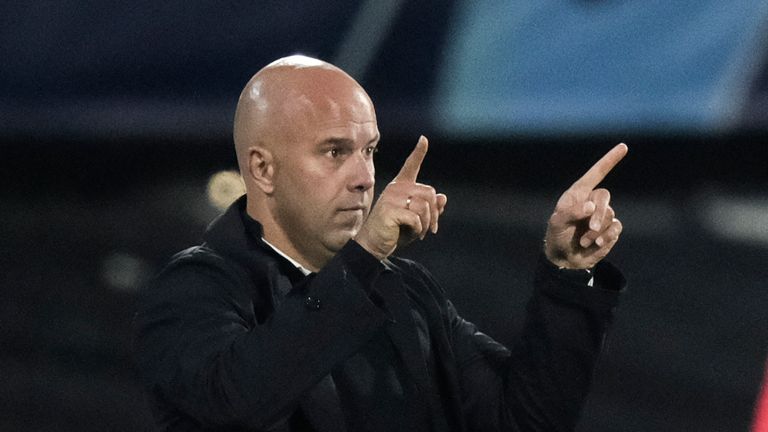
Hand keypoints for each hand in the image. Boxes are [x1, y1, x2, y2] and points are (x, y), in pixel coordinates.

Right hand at [354, 136, 447, 259]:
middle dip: (434, 213)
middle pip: (429, 193)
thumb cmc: (395, 232)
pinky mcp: (390, 210)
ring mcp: (392, 198)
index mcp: (401, 187)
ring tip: (420, 232)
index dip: (419, 152)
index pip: (411, 166)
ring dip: (427, 223)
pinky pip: (416, 218)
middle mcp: (396, 188)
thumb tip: (443, 197)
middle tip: (431, 228)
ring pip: (425, 206)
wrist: (374, 245)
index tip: (424, 139)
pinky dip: (419, 229)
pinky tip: (413, 234)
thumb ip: (430, 209)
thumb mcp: (417, 220)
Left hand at [544, 143, 627, 268]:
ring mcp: (602, 215)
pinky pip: (616, 228)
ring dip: (597, 231)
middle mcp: (592, 201)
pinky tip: (595, 244)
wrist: (565, 259)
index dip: (609, 160)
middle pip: (605, 196)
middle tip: (591, 229)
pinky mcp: (610, 230)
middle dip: (599, 213)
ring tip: (583, 241)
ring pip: (610, 215)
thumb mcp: (557, 224)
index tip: (623, 146)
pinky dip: (606, 237)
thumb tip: (591, 206)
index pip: (596, 173)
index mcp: (578, 194)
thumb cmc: (557, 236)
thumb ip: (571, 213)